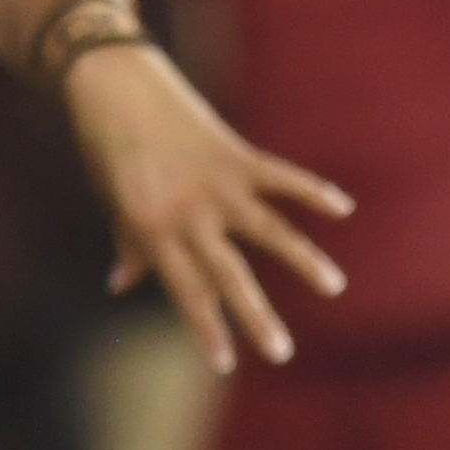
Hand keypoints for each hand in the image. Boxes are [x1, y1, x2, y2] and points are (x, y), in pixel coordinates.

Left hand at [62, 45, 351, 373]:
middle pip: (228, 273)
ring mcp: (215, 183)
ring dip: (301, 258)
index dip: (206, 329)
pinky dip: (311, 190)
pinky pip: (279, 176)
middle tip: (282, 353)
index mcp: (152, 231)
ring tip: (332, 286)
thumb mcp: (113, 202)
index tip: (226, 364)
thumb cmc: (107, 149)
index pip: (185, 291)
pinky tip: (342, 208)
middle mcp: (187, 212)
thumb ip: (128, 244)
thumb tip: (118, 284)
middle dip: (255, 315)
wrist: (113, 85)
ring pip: (266, 228)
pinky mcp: (235, 153)